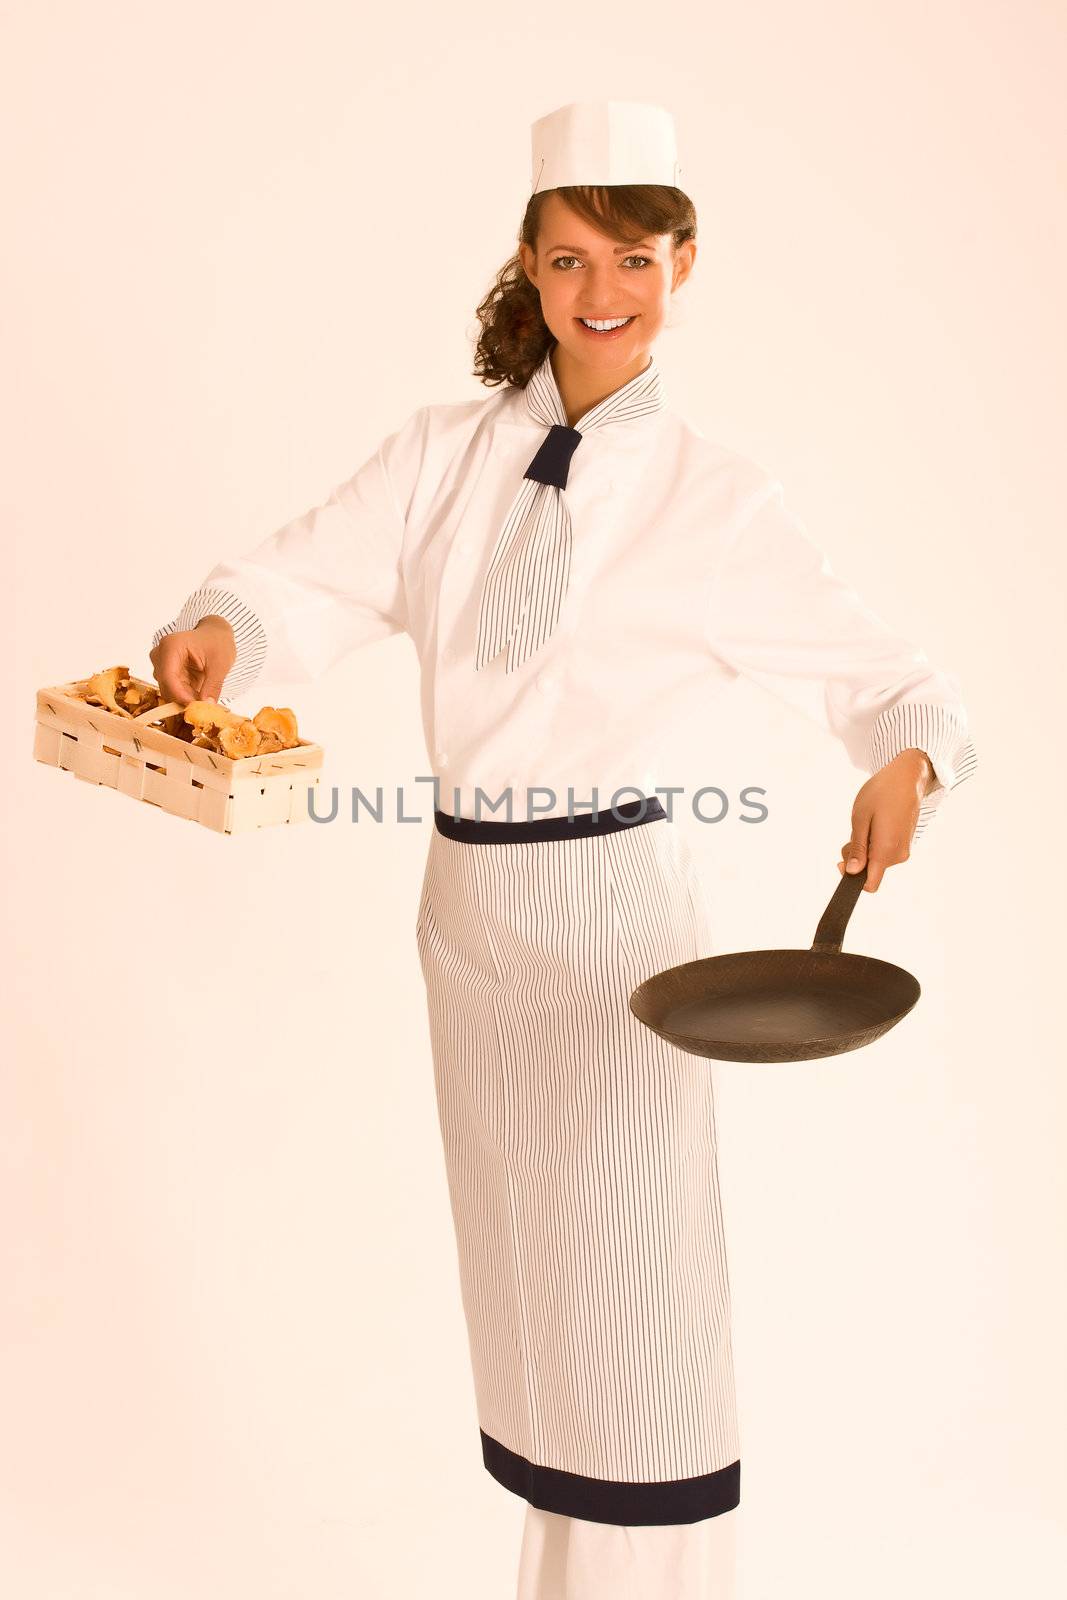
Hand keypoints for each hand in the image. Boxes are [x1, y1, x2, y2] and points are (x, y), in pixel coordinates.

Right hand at [150, 615, 236, 705]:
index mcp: (171, 645)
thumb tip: (207, 706)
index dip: (180, 695)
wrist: (215, 636)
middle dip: (184, 699)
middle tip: (204, 707)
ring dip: (186, 698)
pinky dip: (186, 696)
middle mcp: (160, 654)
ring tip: (205, 695)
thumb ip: (213, 685)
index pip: (168, 676)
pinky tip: (200, 693)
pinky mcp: (165, 673)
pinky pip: (172, 691)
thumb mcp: (221, 664)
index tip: (195, 707)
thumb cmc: (217, 643)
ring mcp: (160, 664)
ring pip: (168, 691)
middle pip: (166, 686)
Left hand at [837, 749, 937, 891]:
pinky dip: (874, 843)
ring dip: (865, 848)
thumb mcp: (860, 819)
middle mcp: (898, 855)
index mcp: (886, 850)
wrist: (907, 777)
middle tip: (854, 832)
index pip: (871, 884)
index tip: (842, 862)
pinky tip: (875, 824)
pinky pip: (884, 852)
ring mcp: (904, 849)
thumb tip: (853, 872)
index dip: (853, 879)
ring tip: (866, 824)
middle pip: (870, 871)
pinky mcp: (904, 843)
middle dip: (856, 857)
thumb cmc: (882, 793)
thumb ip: (857, 849)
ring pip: (876, 861)